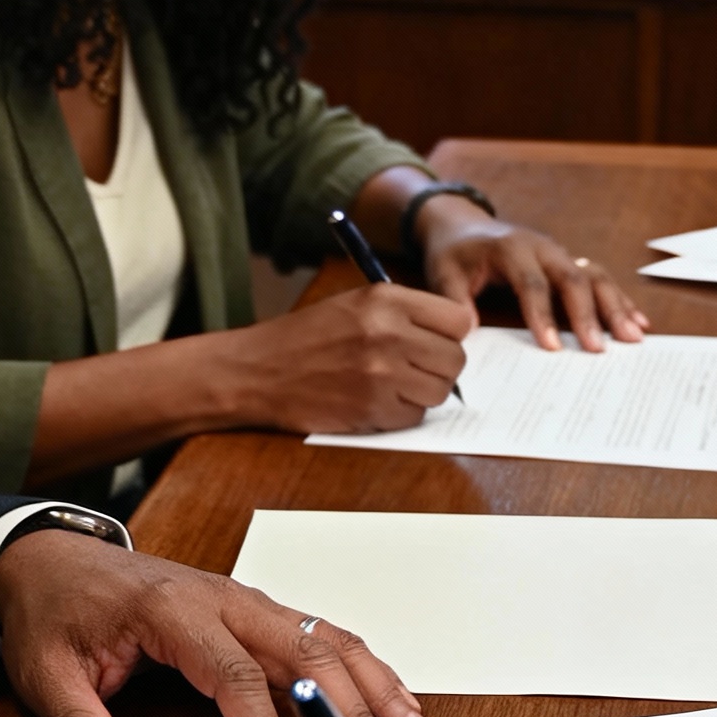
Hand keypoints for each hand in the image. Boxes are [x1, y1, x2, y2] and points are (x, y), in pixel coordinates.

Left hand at [0, 530, 439, 716]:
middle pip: (305, 651)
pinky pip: (326, 636)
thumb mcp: (44, 671)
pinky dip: (368, 671)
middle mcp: (225, 599)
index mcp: (173, 610)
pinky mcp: (260, 612)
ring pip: (330, 639)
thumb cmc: (56, 614)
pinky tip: (398, 707)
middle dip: (352, 712)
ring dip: (378, 689)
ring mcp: (249, 601)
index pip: (234, 674)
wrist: (55, 561)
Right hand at [227, 283, 473, 432]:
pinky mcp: (372, 409)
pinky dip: (401, 414)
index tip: (437, 342)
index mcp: (385, 299)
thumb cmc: (306, 337)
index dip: (452, 334)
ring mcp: (380, 373)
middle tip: (415, 369)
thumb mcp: (354, 303)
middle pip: (455, 359)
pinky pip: (415, 417)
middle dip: (440, 368)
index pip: (458, 319)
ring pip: (439, 391)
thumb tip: (459, 333)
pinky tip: (375, 401)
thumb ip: (405, 312)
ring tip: (392, 385)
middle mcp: (387, 332)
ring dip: (422, 393)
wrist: (257, 371)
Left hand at [417, 200, 648, 352]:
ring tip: (634, 337)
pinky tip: (639, 321)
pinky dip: (620, 300)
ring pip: (595, 276)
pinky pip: (600, 278)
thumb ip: (454, 299)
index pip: (531, 284)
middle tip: (599, 350)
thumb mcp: (443, 272)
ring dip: (615, 307)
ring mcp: (560, 253)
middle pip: (572, 278)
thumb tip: (468, 331)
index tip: (553, 347)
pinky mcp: (569, 261)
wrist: (462, 225)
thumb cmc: (454, 254)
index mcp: (511, 249)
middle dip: (588, 315)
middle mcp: (542, 247)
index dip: (543, 316)